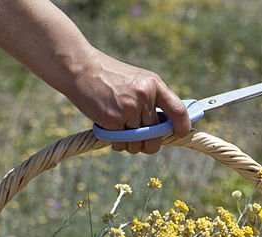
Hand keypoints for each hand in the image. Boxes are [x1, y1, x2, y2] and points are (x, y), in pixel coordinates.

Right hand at [66, 49, 190, 153]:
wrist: (79, 68)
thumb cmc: (109, 76)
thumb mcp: (137, 80)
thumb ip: (154, 99)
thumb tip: (171, 125)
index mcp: (154, 85)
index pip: (178, 110)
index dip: (183, 126)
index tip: (180, 133)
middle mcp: (144, 97)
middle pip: (156, 136)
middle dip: (149, 143)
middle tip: (139, 139)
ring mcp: (129, 109)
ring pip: (138, 144)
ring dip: (130, 144)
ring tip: (120, 130)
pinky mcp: (113, 120)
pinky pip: (121, 144)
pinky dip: (115, 142)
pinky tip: (108, 128)